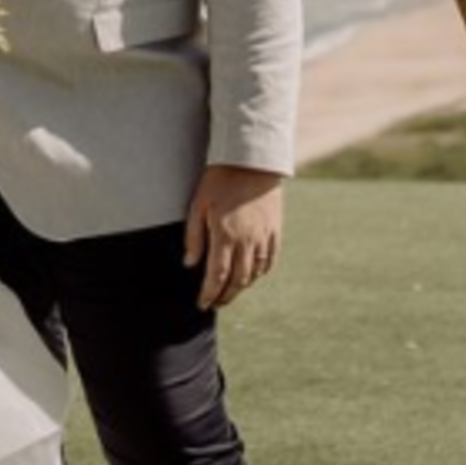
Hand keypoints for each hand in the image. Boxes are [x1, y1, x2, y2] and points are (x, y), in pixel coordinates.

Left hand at [184, 165, 283, 309]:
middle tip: (215, 303)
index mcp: (225, 235)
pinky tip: (251, 276)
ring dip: (242, 287)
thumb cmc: (220, 180)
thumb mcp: (198, 204)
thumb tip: (190, 264)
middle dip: (225, 296)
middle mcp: (247, 240)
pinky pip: (270, 261)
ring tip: (230, 292)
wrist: (252, 160)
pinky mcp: (275, 230)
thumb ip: (194, 236)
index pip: (217, 276)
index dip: (209, 294)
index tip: (202, 304)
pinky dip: (260, 273)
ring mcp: (264, 237)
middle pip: (238, 281)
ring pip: (254, 274)